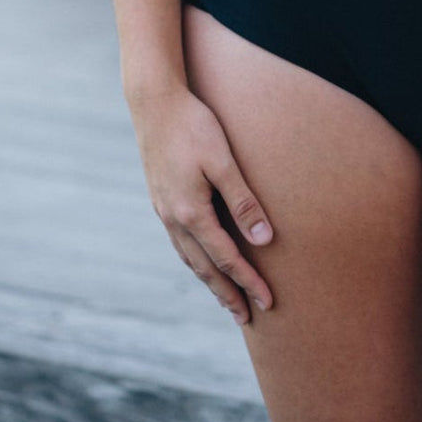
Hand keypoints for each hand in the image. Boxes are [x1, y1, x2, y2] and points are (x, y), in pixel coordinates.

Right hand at [131, 83, 275, 325]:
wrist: (154, 103)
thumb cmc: (194, 125)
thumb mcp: (223, 160)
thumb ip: (243, 200)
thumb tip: (264, 240)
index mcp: (191, 212)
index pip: (226, 258)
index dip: (248, 281)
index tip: (268, 301)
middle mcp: (174, 218)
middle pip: (204, 268)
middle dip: (227, 294)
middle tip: (247, 318)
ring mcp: (164, 210)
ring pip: (189, 257)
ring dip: (209, 281)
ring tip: (226, 298)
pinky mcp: (162, 199)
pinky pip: (180, 242)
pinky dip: (195, 260)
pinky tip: (202, 260)